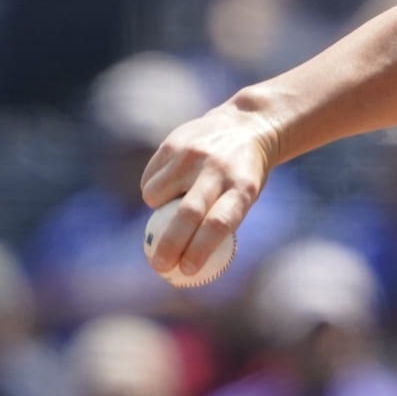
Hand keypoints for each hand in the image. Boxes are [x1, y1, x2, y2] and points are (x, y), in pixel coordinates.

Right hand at [140, 101, 276, 280]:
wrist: (246, 124)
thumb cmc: (244, 174)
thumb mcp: (245, 196)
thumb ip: (219, 222)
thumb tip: (185, 264)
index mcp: (242, 188)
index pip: (219, 224)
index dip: (200, 250)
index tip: (186, 271)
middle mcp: (217, 170)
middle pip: (187, 214)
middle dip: (169, 245)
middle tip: (159, 265)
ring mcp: (193, 155)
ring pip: (156, 196)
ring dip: (157, 209)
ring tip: (173, 202)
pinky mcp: (173, 143)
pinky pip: (150, 179)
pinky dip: (154, 190)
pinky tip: (171, 182)